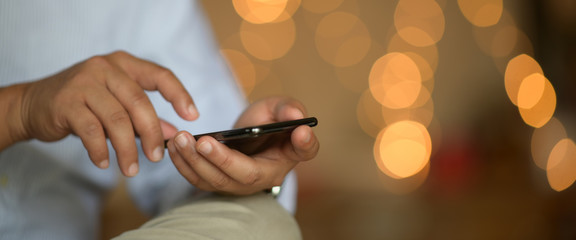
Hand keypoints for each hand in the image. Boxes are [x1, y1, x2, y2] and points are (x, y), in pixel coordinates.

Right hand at [15, 51, 197, 175]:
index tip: (193, 117)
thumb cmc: (84, 103)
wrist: (33, 103)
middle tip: (157, 158)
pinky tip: (105, 162)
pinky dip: (101, 150)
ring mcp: (84, 83)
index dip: (179, 95)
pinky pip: (91, 130)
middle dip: (152, 134)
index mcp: (124, 64)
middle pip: (140, 103)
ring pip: (117, 119)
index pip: (160, 75)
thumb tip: (174, 134)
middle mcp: (106, 68)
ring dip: (128, 148)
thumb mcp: (117, 104)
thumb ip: (145, 118)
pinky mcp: (66, 102)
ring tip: (132, 169)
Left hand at [166, 96, 318, 194]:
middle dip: (222, 160)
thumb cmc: (266, 121)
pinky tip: (174, 147)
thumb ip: (287, 109)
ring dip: (196, 162)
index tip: (302, 131)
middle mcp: (268, 175)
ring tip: (182, 140)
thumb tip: (296, 117)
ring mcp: (241, 184)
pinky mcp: (220, 183)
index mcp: (290, 153)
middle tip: (204, 142)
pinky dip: (184, 165)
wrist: (247, 136)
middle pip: (246, 175)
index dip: (304, 143)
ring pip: (218, 181)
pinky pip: (200, 180)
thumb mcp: (278, 107)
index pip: (304, 151)